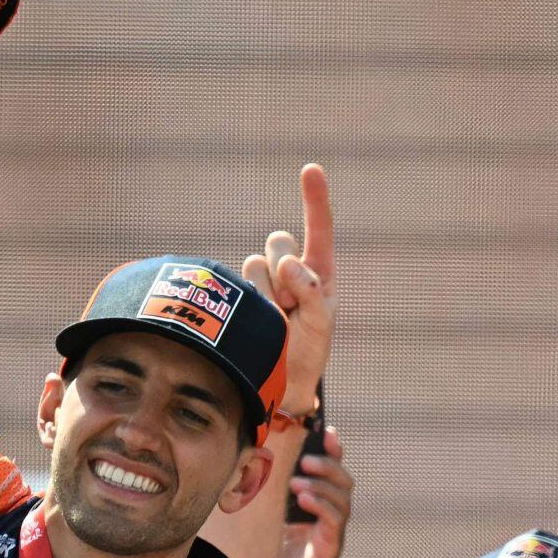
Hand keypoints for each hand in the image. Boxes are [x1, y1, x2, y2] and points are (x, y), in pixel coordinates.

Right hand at [241, 164, 333, 416]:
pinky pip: (238, 280)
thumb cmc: (305, 357)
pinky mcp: (236, 296)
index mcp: (318, 275)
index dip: (314, 199)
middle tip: (288, 305)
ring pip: (256, 264)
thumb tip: (286, 259)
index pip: (318, 230)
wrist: (273, 388)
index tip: (310, 169)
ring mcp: (260, 285)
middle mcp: (288, 273)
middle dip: (283, 267)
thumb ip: (310, 289)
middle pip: (279, 243)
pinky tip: (255, 321)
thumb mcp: (320, 323)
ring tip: (272, 320)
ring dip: (264, 290)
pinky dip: (250, 298)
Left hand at [264, 427, 354, 557]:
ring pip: (342, 501)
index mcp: (319, 514)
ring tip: (300, 479)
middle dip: (330, 465)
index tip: (328, 432)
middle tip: (309, 456)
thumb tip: (254, 476)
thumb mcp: (275, 533)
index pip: (332, 478)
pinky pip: (333, 524)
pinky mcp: (328, 554)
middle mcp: (330, 523)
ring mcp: (332, 538)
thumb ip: (275, 508)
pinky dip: (321, 507)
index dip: (334, 454)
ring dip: (323, 484)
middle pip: (344, 484)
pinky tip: (303, 498)